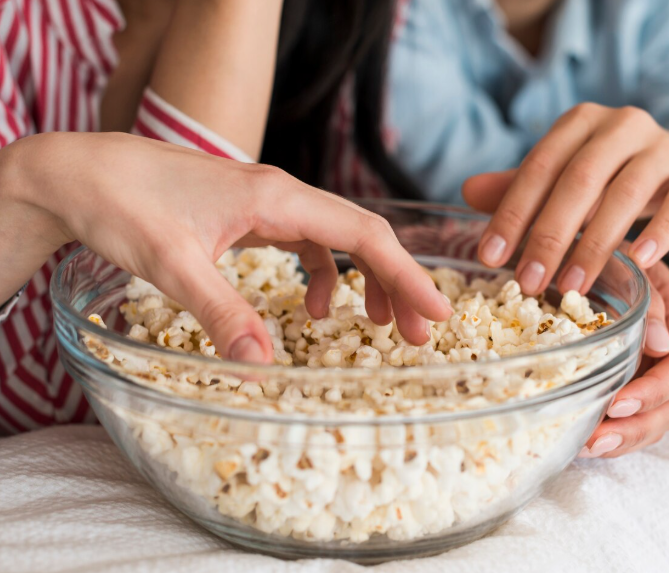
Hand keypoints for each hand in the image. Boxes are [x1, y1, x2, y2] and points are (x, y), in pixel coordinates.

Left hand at [1, 132, 451, 360]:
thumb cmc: (123, 203)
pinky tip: (313, 309)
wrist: (80, 172)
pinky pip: (306, 244)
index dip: (405, 274)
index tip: (438, 312)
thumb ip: (221, 312)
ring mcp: (268, 204)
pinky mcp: (251, 216)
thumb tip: (263, 369)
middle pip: (362, 235)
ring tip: (378, 326)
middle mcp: (282, 196)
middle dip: (395, 283)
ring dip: (364, 281)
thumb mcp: (172, 264)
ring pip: (338, 240)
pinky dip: (323, 276)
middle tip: (416, 335)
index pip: (363, 233)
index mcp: (276, 198)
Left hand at [464, 103, 668, 295]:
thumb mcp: (567, 181)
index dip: (512, 213)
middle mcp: (622, 124)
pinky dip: (659, 232)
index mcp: (580, 123)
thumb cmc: (614, 180)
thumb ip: (522, 186)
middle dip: (550, 235)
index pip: (538, 167)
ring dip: (596, 243)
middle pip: (579, 180)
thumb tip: (466, 191)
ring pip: (626, 193)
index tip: (489, 257)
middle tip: (529, 282)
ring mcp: (665, 146)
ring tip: (572, 287)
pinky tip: (639, 262)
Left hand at [578, 260, 668, 457]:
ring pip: (655, 418)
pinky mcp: (632, 379)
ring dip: (624, 439)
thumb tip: (661, 344)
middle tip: (598, 439)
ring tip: (588, 447)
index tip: (617, 404)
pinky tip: (585, 442)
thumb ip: (651, 302)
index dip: (653, 392)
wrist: (598, 244)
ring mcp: (652, 368)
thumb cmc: (613, 251)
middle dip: (636, 427)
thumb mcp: (632, 265)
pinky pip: (633, 418)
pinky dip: (613, 434)